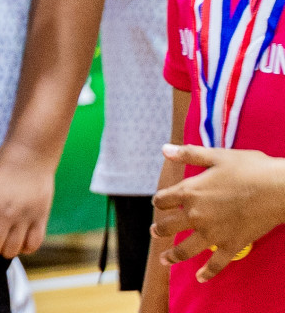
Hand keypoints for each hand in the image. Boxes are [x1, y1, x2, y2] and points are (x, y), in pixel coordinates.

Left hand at [0, 143, 56, 257]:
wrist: (29, 156)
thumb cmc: (1, 169)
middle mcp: (4, 213)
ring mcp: (24, 217)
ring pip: (12, 250)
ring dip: (5, 251)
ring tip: (3, 244)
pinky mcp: (41, 217)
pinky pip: (34, 244)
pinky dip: (26, 249)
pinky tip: (20, 242)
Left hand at [153, 144, 284, 282]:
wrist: (278, 189)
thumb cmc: (249, 168)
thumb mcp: (216, 156)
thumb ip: (188, 154)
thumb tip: (164, 149)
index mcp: (189, 191)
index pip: (163, 200)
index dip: (159, 201)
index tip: (159, 203)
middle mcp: (196, 215)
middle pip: (168, 226)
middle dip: (159, 230)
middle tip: (154, 233)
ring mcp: (213, 233)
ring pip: (185, 249)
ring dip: (172, 256)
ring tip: (164, 260)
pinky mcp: (231, 245)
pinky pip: (216, 264)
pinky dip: (207, 273)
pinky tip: (200, 278)